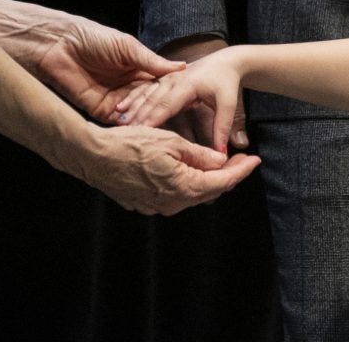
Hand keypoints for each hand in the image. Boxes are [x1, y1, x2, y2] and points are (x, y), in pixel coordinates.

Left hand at [19, 15, 185, 121]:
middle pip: (149, 103)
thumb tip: (181, 67)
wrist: (59, 46)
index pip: (159, 86)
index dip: (170, 93)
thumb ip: (151, 61)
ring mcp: (115, 100)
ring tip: (156, 128)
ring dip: (143, 121)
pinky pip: (116, 123)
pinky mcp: (99, 110)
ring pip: (135, 115)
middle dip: (158, 111)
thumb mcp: (127, 47)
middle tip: (172, 119)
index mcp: (139, 70)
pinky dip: (126, 127)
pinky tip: (136, 130)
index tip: (186, 101)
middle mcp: (129, 87)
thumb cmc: (93, 38)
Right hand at [75, 124, 260, 215]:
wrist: (93, 156)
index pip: (223, 182)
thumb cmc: (130, 144)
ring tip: (217, 162)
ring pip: (192, 195)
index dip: (241, 170)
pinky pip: (174, 196)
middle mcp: (173, 202)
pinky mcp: (144, 203)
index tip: (254, 159)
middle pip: (210, 192)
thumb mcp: (170, 141)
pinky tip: (188, 169)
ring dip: (207, 180)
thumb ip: (199, 155)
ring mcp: (157, 206)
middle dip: (227, 175)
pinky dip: (186, 184)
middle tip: (239, 159)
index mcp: (184, 186)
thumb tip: (220, 162)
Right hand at [115, 50, 245, 152]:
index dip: (152, 117)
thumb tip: (221, 152)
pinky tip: (120, 108)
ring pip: (144, 92)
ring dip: (131, 106)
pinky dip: (132, 98)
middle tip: (123, 132)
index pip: (166, 103)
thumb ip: (223, 126)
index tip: (140, 132)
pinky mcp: (163, 78)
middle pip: (151, 98)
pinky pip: (144, 88)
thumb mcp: (228, 103)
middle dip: (137, 114)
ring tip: (118, 121)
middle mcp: (173, 78)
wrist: (224, 61)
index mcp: (187, 83)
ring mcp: (166, 77)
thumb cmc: (226, 82)